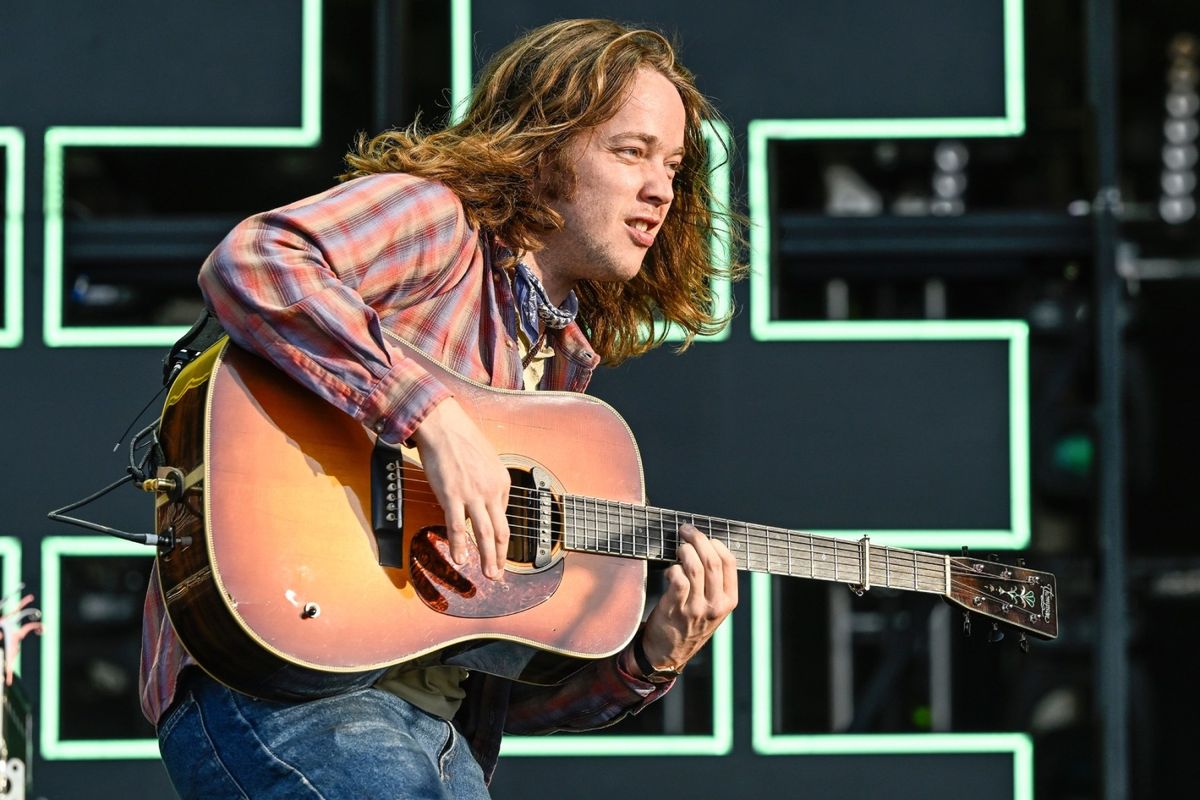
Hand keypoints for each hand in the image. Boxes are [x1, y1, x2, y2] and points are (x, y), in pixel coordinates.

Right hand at [410, 398, 510, 579]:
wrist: (443, 425)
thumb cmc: (461, 439)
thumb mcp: (485, 459)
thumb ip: (488, 481)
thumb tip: (484, 499)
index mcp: (502, 481)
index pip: (503, 514)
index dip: (497, 533)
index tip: (494, 546)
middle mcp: (492, 490)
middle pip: (500, 531)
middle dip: (500, 556)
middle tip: (499, 573)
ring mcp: (473, 495)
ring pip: (484, 533)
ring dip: (487, 558)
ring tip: (489, 574)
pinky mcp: (452, 495)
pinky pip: (457, 527)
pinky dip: (460, 546)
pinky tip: (461, 559)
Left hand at [639, 524, 737, 671]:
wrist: (669, 654)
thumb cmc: (690, 625)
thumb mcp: (712, 609)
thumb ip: (714, 584)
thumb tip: (705, 548)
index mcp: (729, 601)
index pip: (730, 563)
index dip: (716, 543)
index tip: (705, 536)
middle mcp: (716, 605)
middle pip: (712, 561)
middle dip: (698, 539)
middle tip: (686, 530)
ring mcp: (697, 608)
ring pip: (695, 567)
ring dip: (685, 550)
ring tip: (679, 547)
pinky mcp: (677, 609)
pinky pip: (678, 579)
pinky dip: (673, 568)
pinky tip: (670, 569)